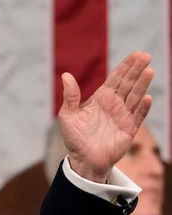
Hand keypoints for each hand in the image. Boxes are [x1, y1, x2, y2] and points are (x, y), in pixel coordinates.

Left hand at [58, 51, 153, 182]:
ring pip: (135, 97)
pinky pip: (137, 117)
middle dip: (137, 70)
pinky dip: (142, 108)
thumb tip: (66, 75)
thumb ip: (70, 96)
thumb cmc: (75, 137)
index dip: (126, 66)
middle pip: (128, 83)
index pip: (116, 78)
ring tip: (149, 71)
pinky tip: (146, 98)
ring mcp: (123, 116)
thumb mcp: (68, 115)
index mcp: (101, 98)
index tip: (136, 54)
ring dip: (142, 84)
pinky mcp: (128, 130)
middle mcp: (114, 105)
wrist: (83, 159)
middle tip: (146, 56)